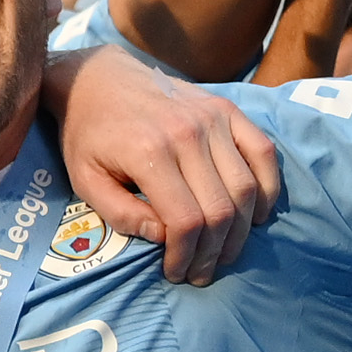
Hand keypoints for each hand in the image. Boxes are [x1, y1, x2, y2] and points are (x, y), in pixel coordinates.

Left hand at [45, 39, 284, 282]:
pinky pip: (263, 153)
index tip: (177, 272)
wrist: (99, 79)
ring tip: (224, 252)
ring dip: (241, 230)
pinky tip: (253, 214)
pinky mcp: (227, 109)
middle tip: (202, 272)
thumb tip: (164, 239)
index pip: (186, 220)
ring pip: (246, 187)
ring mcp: (213, 118)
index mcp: (150, 153)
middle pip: (221, 209)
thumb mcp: (85, 180)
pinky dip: (267, 188)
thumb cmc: (88, 135)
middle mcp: (187, 133)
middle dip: (214, 252)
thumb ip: (121, 214)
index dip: (186, 256)